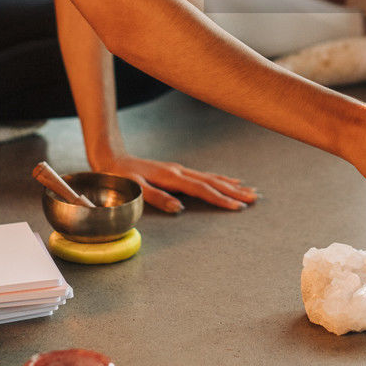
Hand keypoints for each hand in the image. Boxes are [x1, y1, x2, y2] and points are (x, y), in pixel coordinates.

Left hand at [90, 149, 257, 213]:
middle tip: (255, 199)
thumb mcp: (134, 189)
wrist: (111, 158)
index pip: (203, 190)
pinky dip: (220, 178)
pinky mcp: (177, 171)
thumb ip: (156, 198)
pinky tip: (230, 180)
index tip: (238, 208)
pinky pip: (205, 175)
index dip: (221, 199)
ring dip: (232, 185)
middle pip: (213, 182)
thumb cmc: (120, 177)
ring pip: (212, 178)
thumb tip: (179, 208)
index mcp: (172, 178)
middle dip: (235, 192)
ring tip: (250, 191)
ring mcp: (180, 170)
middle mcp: (180, 172)